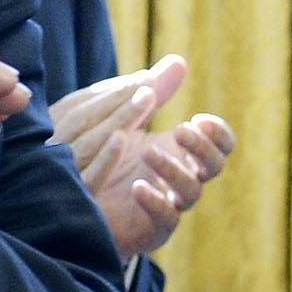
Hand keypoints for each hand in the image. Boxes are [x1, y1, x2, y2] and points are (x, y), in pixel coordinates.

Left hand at [61, 57, 233, 260]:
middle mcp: (180, 179)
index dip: (218, 133)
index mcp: (181, 153)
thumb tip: (179, 61)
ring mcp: (168, 205)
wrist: (72, 198)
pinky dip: (157, 202)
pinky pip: (166, 220)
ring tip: (148, 152)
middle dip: (203, 147)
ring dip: (175, 169)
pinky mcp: (149, 229)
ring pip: (192, 192)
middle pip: (214, 167)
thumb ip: (152, 92)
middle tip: (179, 129)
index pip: (218, 145)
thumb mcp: (128, 118)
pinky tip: (138, 185)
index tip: (200, 118)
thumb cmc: (105, 156)